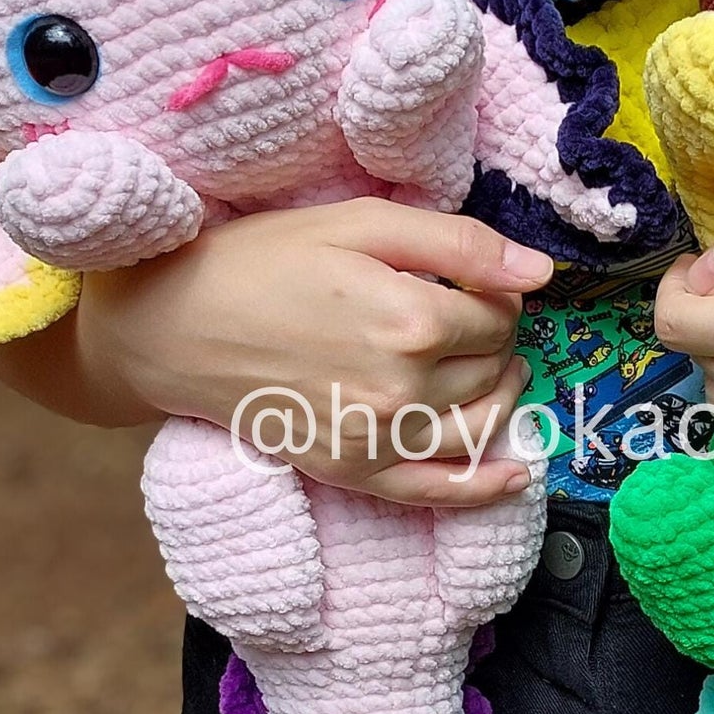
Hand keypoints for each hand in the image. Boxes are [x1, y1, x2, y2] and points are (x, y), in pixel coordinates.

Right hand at [0, 199, 552, 507]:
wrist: (173, 325)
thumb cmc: (263, 259)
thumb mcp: (360, 222)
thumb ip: (459, 243)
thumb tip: (540, 273)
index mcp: (410, 318)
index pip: (498, 314)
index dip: (495, 293)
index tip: (471, 281)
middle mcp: (402, 387)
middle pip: (493, 366)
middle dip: (496, 339)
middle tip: (470, 315)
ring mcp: (377, 438)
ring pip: (482, 423)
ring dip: (504, 395)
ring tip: (495, 368)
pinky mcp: (352, 470)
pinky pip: (437, 491)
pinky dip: (486, 486)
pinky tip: (517, 475)